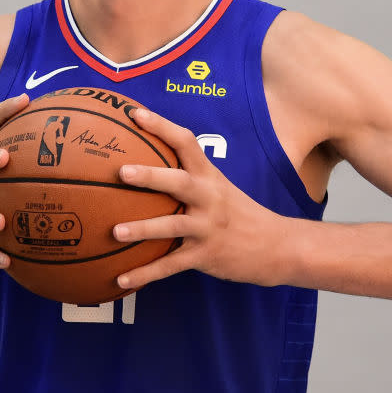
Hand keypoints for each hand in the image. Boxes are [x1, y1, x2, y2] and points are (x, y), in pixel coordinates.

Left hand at [113, 107, 291, 289]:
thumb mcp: (218, 187)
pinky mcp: (205, 256)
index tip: (133, 113)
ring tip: (114, 232)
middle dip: (150, 176)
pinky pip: (170, 266)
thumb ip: (189, 176)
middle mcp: (209, 198)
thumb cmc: (238, 212)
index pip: (186, 142)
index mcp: (209, 176)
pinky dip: (144, 273)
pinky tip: (121, 279)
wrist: (276, 247)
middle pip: (179, 182)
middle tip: (121, 171)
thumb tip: (147, 160)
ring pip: (172, 227)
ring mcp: (208, 228)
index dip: (161, 126)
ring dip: (142, 229)